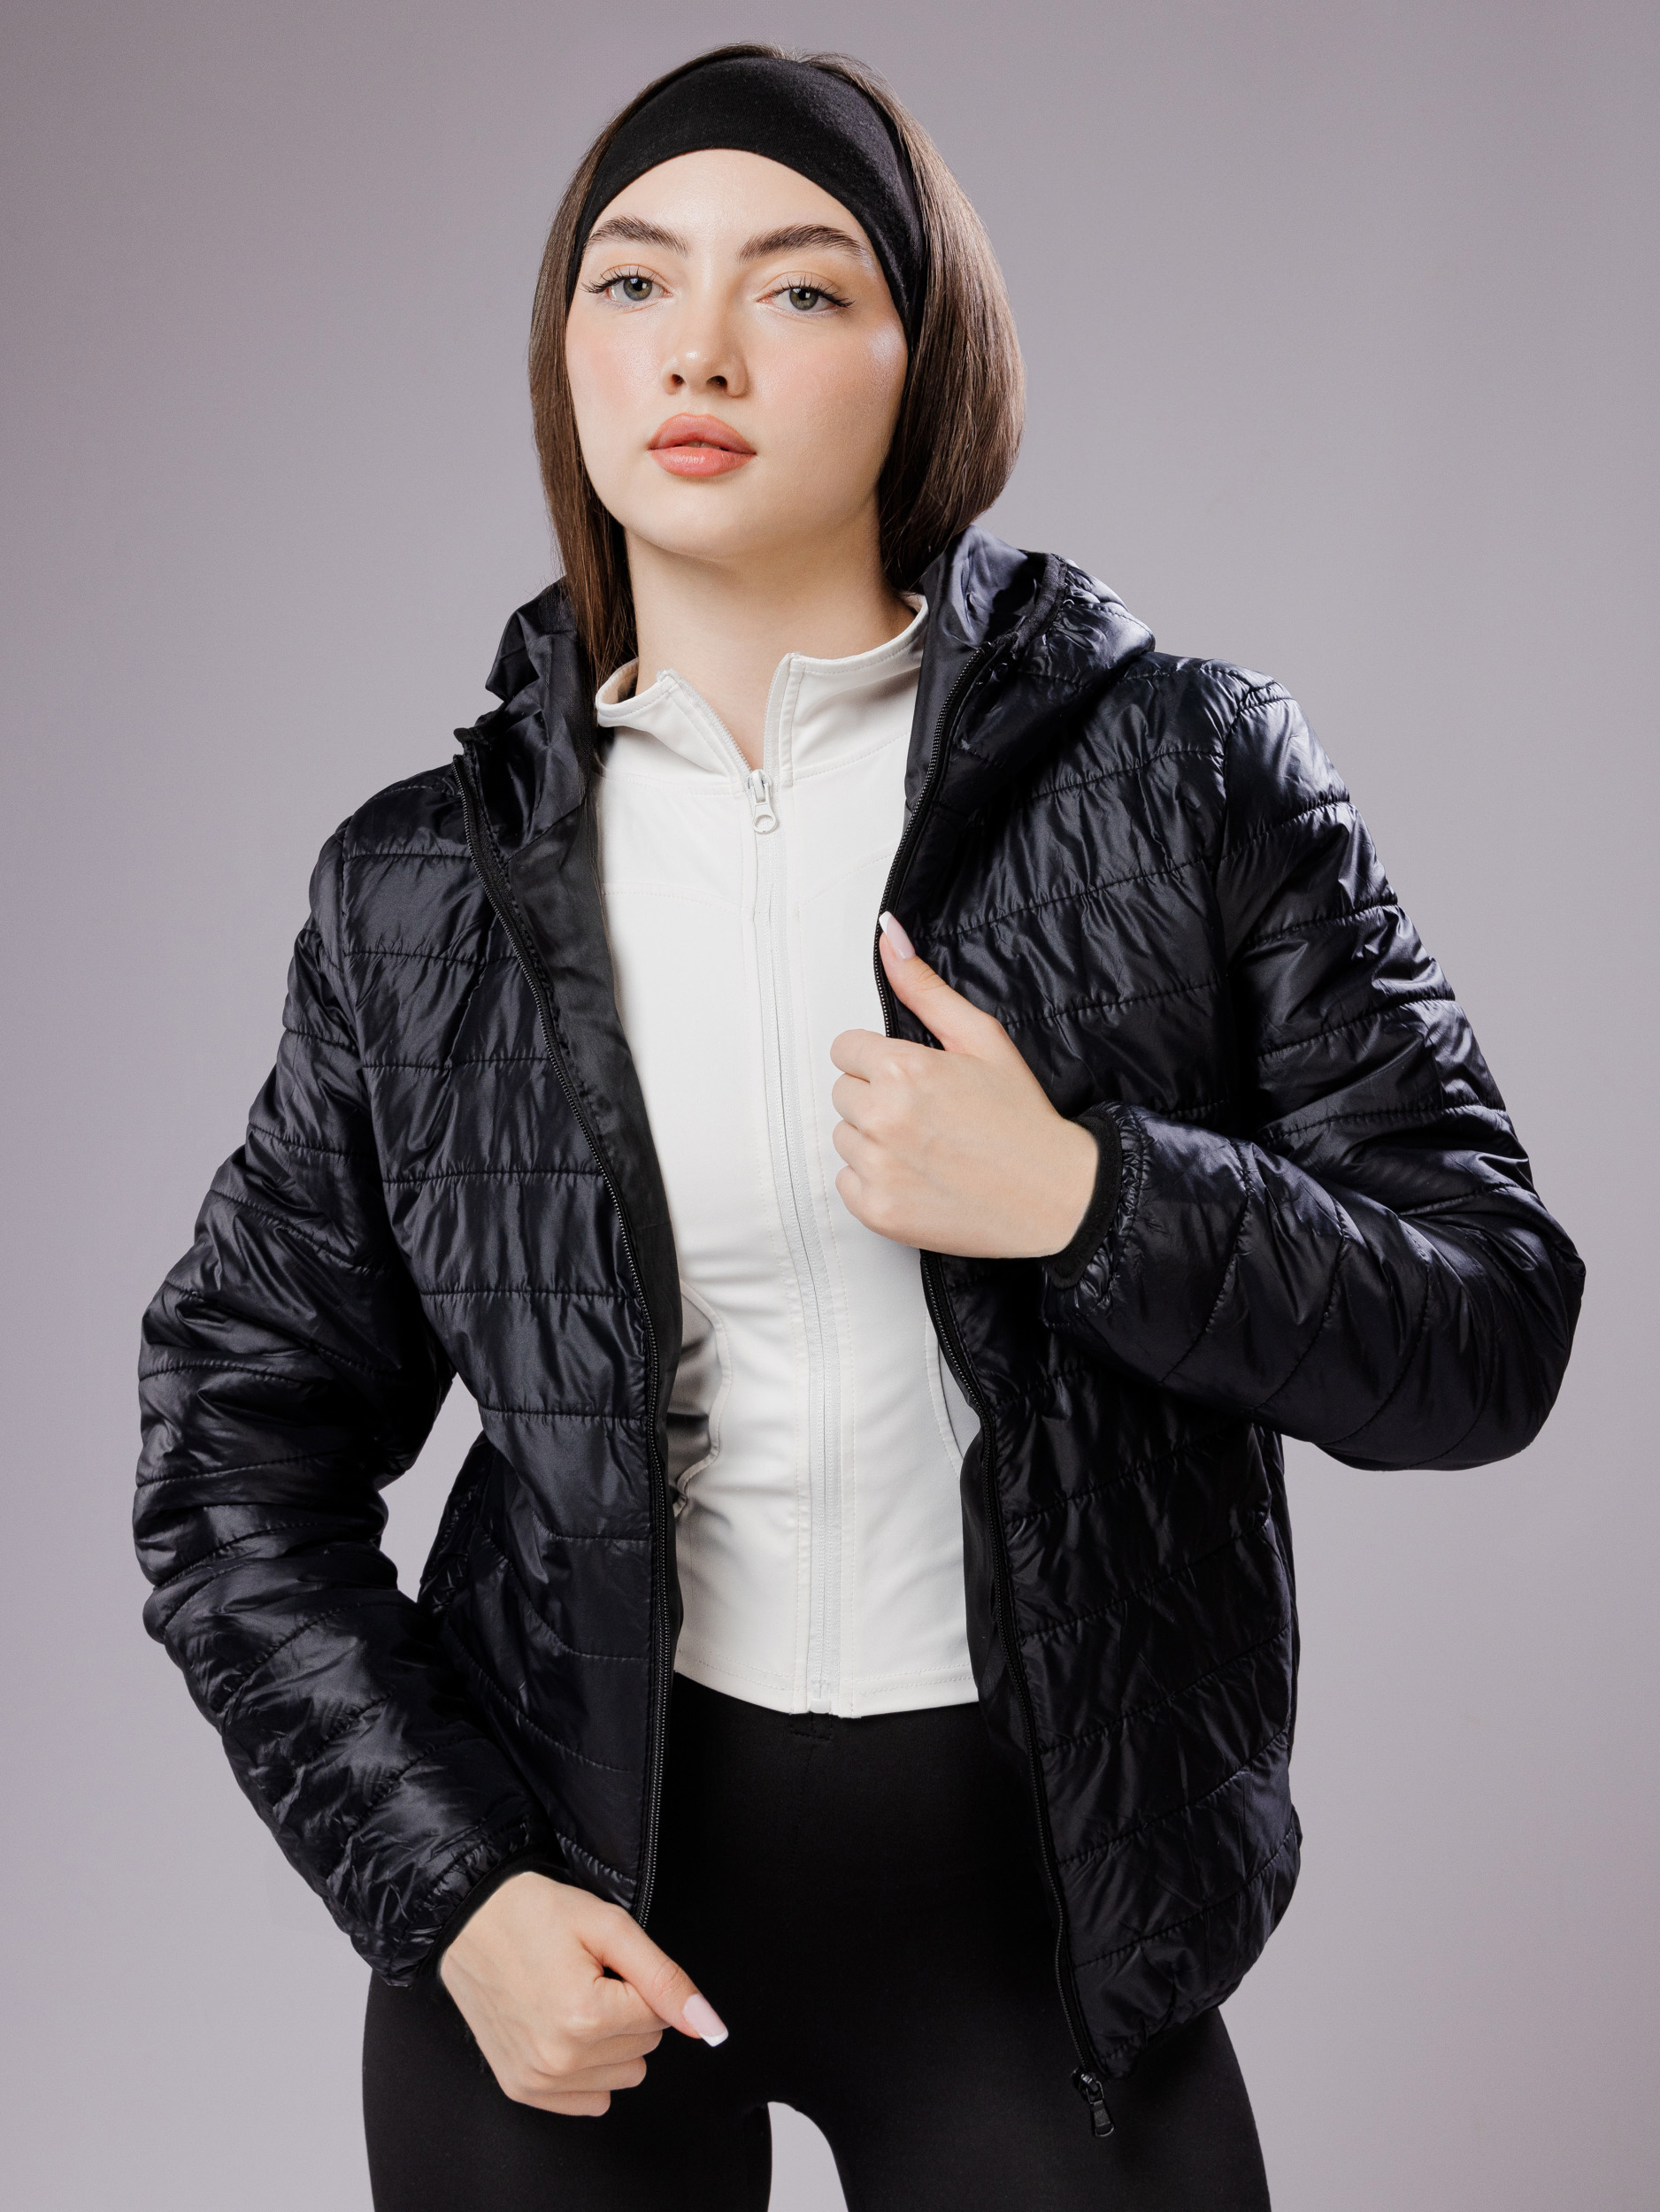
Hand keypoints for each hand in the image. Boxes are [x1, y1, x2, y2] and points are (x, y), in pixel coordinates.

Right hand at [438, 1870, 726, 2113]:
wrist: (468, 1920)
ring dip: (609, 2040)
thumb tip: (709, 2027)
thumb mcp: (610, 1927)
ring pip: (623, 2075)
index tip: (603, 1961)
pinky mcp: (521, 2089)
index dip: (639, 1982)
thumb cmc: (536, 1915)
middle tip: (586, 1975)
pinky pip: (592, 2099)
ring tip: (571, 1998)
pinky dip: (588, 2067)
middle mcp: (560, 2059)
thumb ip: (665, 1979)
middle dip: (627, 2010)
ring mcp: (538, 2080)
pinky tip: (561, 2028)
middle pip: (644, 2048)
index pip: (660, 2017)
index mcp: (584, 2016)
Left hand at [828, 913, 1098, 1259]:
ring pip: (843, 1137)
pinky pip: (846, 1183)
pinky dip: (876, 1181)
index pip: (845, 1050)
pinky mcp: (877, 1210)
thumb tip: (888, 936)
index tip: (911, 1077)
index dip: (879, 1060)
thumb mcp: (981, 1039)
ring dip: (874, 1140)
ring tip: (926, 1146)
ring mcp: (878, 1168)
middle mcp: (883, 1117)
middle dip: (877, 1097)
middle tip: (927, 1114)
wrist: (1054, 1196)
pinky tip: (918, 1176)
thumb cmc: (1021, 1119)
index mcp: (904, 1069)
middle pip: (842, 1092)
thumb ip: (926, 988)